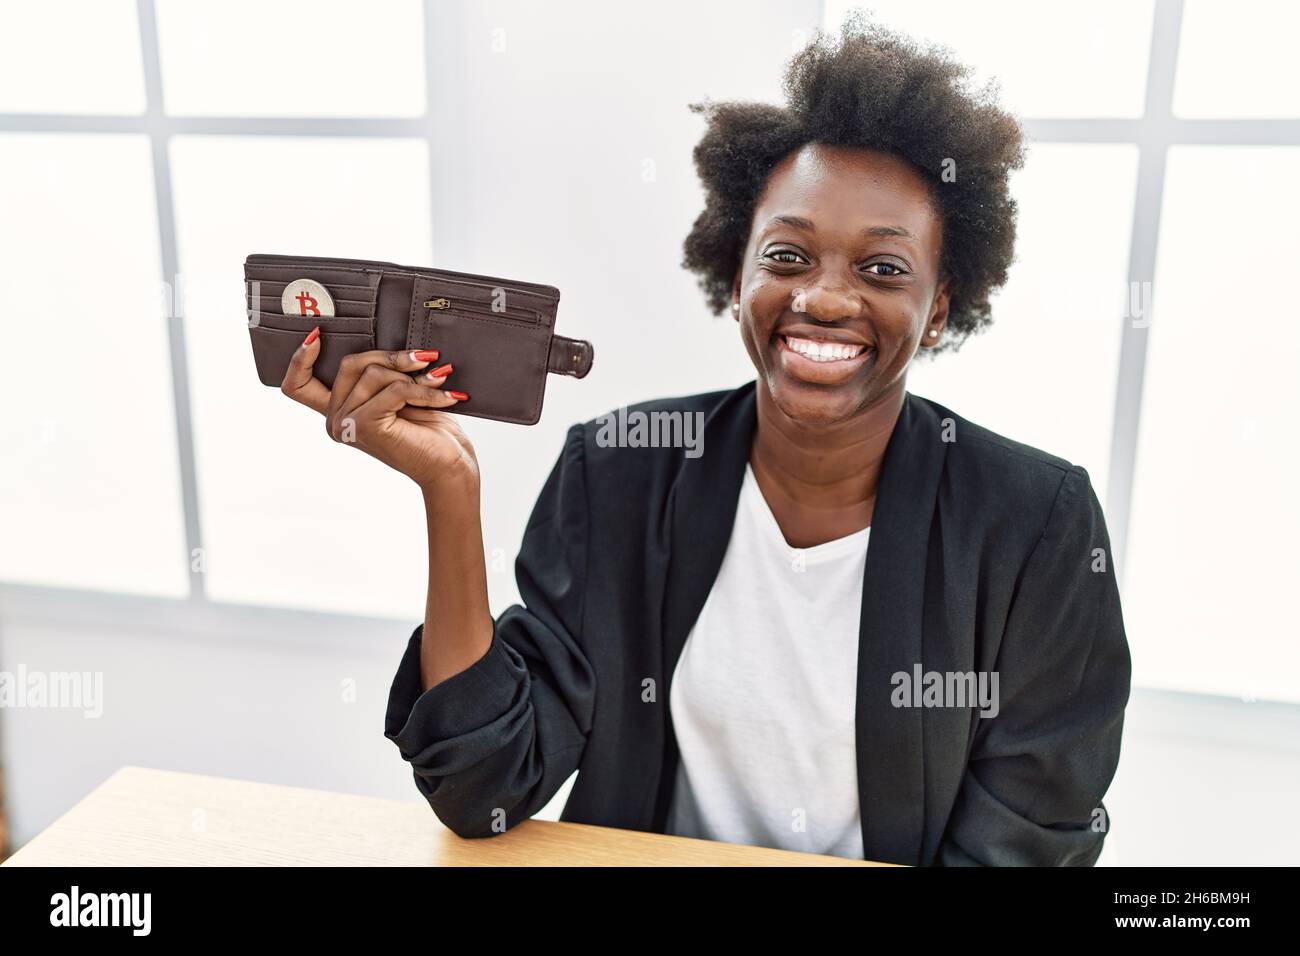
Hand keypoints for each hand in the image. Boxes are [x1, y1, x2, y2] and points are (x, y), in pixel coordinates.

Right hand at [279, 327, 477, 489]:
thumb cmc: (429, 432)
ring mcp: (347, 425)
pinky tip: (446, 397)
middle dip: (391, 356)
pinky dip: (425, 390)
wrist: (448, 468)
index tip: (318, 334)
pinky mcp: (365, 425)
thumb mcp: (399, 396)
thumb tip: (389, 345)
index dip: (299, 358)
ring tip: (439, 381)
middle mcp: (335, 421)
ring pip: (374, 373)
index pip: (297, 386)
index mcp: (338, 412)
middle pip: (350, 364)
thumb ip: (381, 376)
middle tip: (426, 358)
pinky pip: (395, 389)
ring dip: (414, 375)